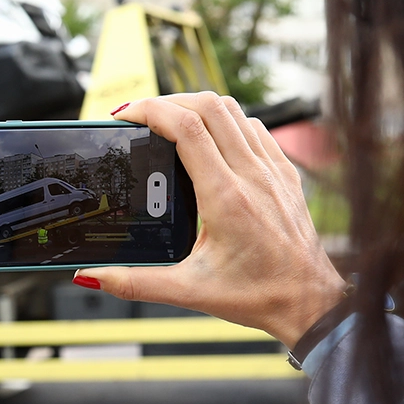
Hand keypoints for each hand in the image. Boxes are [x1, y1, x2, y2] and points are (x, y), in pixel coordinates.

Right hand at [79, 93, 347, 348]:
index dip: (151, 110)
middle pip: (209, 106)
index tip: (126, 116)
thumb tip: (93, 275)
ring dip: (197, 107)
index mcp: (226, 199)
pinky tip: (211, 141)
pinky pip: (254, 128)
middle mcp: (253, 176)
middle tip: (140, 117)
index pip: (187, 128)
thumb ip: (136, 283)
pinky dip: (226, 122)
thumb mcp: (189, 292)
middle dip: (168, 101)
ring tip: (170, 123)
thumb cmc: (258, 296)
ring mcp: (273, 170)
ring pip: (234, 110)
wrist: (310, 303)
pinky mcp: (285, 173)